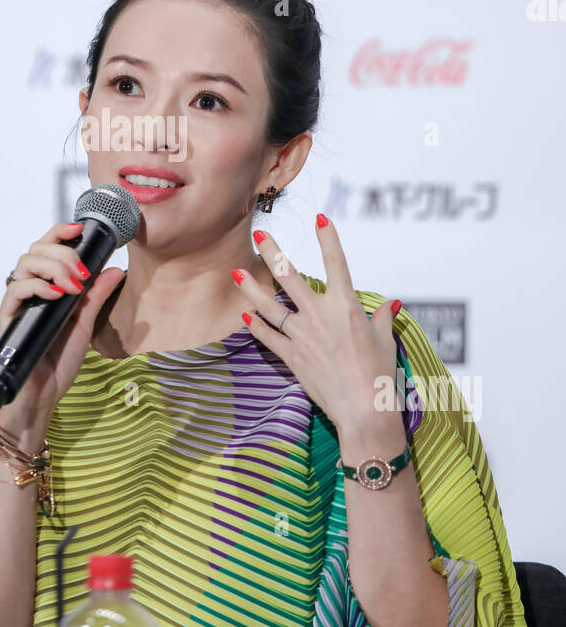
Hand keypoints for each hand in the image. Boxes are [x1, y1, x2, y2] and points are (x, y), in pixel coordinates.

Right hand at [0, 220, 125, 436]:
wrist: (42, 398)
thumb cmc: (58, 363)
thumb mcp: (85, 324)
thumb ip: (96, 296)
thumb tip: (115, 269)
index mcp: (45, 288)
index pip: (46, 250)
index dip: (60, 233)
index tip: (80, 228)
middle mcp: (28, 292)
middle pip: (34, 251)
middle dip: (61, 252)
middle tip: (81, 270)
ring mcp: (16, 305)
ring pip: (23, 265)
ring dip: (52, 266)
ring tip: (73, 283)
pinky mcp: (7, 320)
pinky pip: (15, 291)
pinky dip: (37, 287)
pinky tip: (57, 295)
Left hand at [232, 214, 401, 435]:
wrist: (363, 409)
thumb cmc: (380, 374)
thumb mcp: (385, 340)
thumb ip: (382, 317)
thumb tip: (390, 304)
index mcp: (346, 306)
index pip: (336, 263)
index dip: (328, 238)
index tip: (320, 217)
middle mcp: (320, 315)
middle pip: (290, 277)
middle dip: (272, 252)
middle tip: (259, 234)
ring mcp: (302, 336)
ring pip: (269, 305)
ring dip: (251, 289)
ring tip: (235, 274)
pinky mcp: (292, 357)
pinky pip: (268, 337)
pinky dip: (256, 326)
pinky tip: (246, 316)